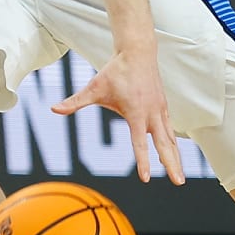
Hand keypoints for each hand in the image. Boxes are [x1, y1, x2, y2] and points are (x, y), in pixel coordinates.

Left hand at [53, 47, 181, 183]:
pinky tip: (173, 154)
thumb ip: (75, 101)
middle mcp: (152, 113)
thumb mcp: (93, 88)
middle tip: (179, 183)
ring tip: (180, 177)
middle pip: (164, 145)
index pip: (140, 143)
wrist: (138, 51)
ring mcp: (160, 110)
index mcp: (136, 112)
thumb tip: (54, 108)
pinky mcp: (162, 106)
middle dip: (173, 165)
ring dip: (176, 158)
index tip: (146, 178)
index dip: (143, 161)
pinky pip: (170, 129)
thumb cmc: (115, 71)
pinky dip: (173, 144)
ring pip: (171, 139)